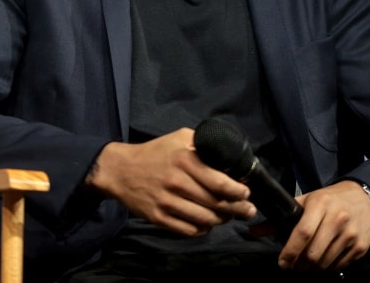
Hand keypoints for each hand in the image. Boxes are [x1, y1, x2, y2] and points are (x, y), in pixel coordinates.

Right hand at [86, 128, 256, 235]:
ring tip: (228, 216)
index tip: (246, 193)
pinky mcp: (159, 218)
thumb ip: (203, 143)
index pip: (219, 182)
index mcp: (184, 160)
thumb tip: (227, 156)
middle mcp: (177, 182)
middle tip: (247, 210)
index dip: (237, 191)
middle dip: (237, 209)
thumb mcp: (179, 138)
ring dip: (221, 220)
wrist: (122, 170)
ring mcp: (167, 202)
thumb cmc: (156, 152)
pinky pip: (189, 230)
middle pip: (215, 203)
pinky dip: (203, 230)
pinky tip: (208, 224)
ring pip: (205, 219)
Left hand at [267, 180, 369, 271]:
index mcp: (321, 204)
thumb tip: (254, 231)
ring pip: (325, 263)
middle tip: (293, 265)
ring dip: (312, 268)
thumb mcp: (307, 201)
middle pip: (313, 253)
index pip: (303, 232)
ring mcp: (351, 235)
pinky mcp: (361, 247)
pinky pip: (339, 266)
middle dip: (299, 264)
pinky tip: (323, 259)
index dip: (290, 251)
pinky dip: (328, 267)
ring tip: (307, 262)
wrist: (365, 197)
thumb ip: (282, 217)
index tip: (282, 262)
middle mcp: (337, 219)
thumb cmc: (331, 198)